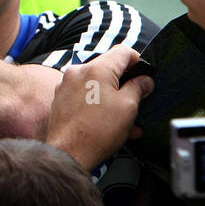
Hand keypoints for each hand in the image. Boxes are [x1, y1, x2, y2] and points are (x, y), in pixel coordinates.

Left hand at [45, 46, 153, 169]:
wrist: (68, 154)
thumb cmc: (97, 132)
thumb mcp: (128, 107)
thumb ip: (138, 87)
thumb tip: (144, 80)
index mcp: (96, 69)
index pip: (123, 51)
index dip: (138, 62)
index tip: (144, 76)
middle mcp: (78, 72)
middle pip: (109, 68)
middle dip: (125, 83)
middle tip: (137, 99)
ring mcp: (66, 85)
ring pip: (97, 85)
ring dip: (113, 98)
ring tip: (126, 119)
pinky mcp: (60, 99)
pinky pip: (85, 96)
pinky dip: (98, 105)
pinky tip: (109, 123)